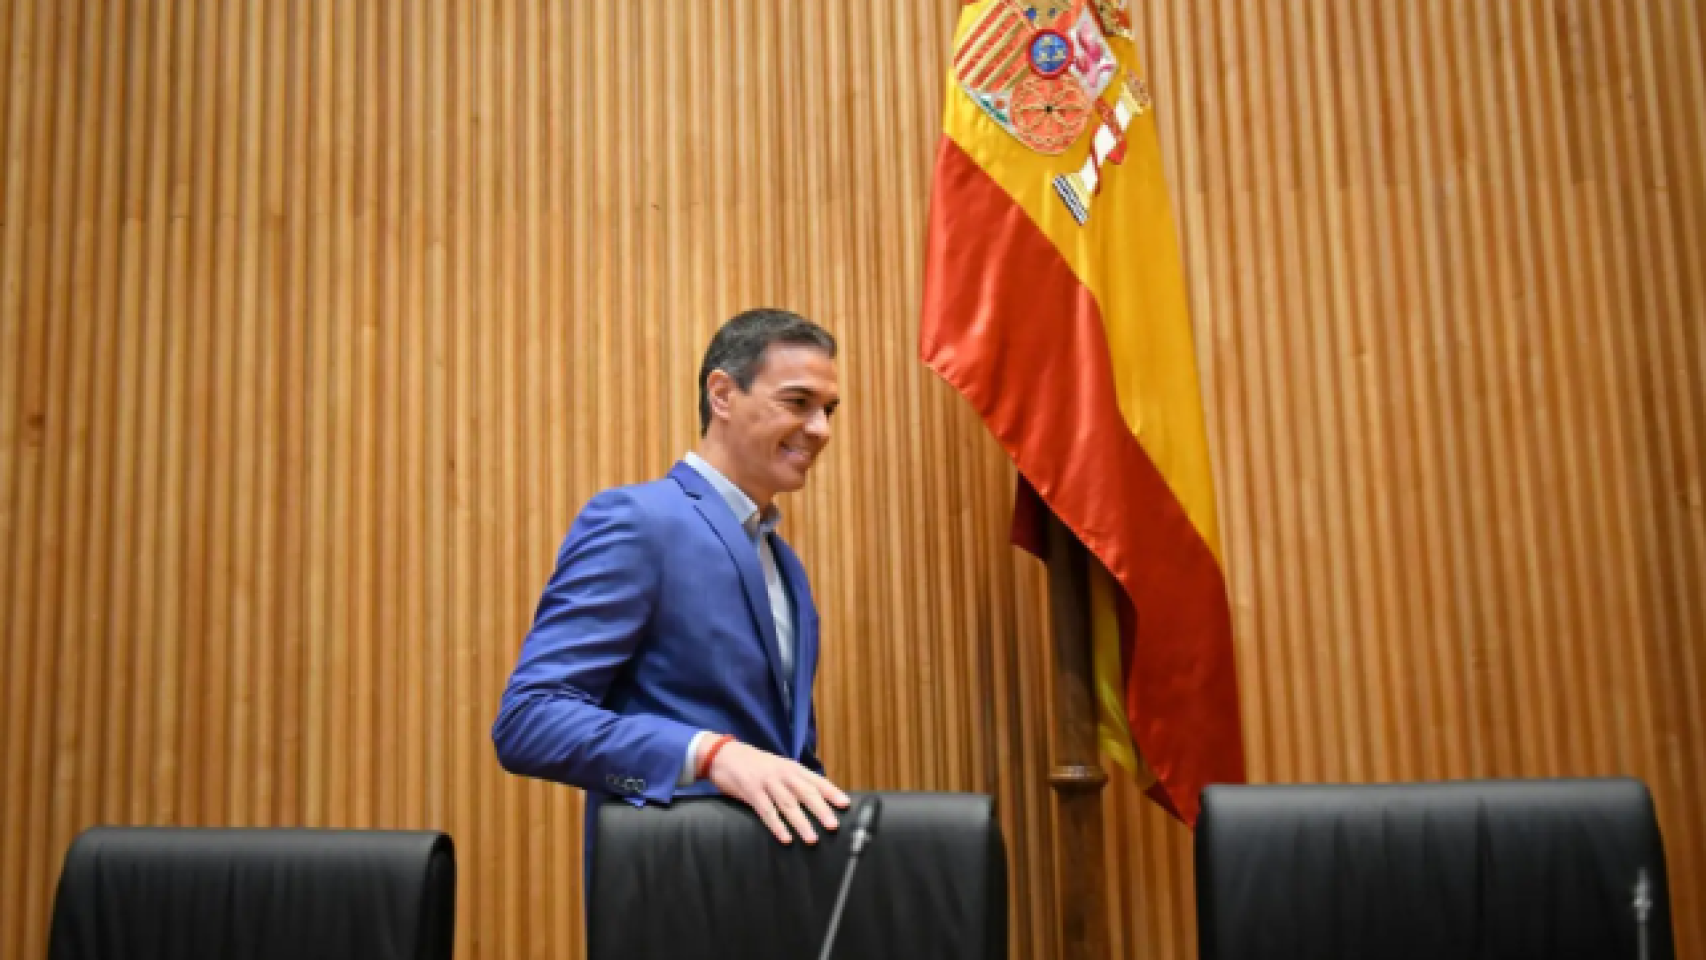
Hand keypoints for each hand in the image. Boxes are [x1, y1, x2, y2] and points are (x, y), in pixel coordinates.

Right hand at [706, 740, 850, 844]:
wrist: (723, 754)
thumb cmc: (755, 765)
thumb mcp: (778, 768)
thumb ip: (795, 781)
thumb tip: (818, 800)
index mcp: (792, 768)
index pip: (816, 780)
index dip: (832, 792)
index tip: (846, 804)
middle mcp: (782, 774)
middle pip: (805, 792)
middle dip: (821, 809)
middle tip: (833, 825)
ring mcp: (766, 782)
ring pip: (788, 804)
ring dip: (801, 822)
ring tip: (812, 839)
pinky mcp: (750, 791)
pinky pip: (766, 811)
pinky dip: (777, 825)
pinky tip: (786, 838)